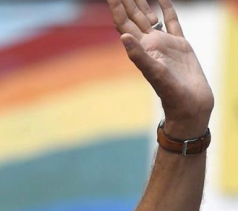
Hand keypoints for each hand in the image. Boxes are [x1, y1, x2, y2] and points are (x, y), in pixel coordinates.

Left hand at [107, 0, 213, 135]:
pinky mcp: (181, 45)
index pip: (124, 23)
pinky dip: (167, 9)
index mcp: (141, 48)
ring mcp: (165, 43)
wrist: (189, 104)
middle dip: (126, 2)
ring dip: (142, 3)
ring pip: (150, 17)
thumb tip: (123, 37)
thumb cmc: (171, 92)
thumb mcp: (153, 73)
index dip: (117, 8)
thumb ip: (138, 55)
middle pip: (134, 18)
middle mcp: (150, 44)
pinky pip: (172, 22)